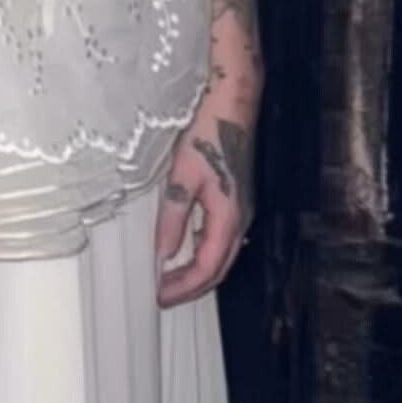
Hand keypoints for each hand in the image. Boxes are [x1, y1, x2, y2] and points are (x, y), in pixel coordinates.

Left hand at [155, 95, 254, 307]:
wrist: (232, 105)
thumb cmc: (206, 135)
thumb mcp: (181, 176)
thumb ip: (173, 217)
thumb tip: (163, 254)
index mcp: (228, 217)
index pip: (208, 268)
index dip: (184, 287)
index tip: (159, 297)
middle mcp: (241, 220)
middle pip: (219, 268)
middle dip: (191, 287)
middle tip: (162, 295)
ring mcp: (242, 210)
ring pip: (222, 255)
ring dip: (198, 272)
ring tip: (170, 278)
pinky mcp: (238, 200)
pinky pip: (222, 239)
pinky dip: (204, 253)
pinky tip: (186, 249)